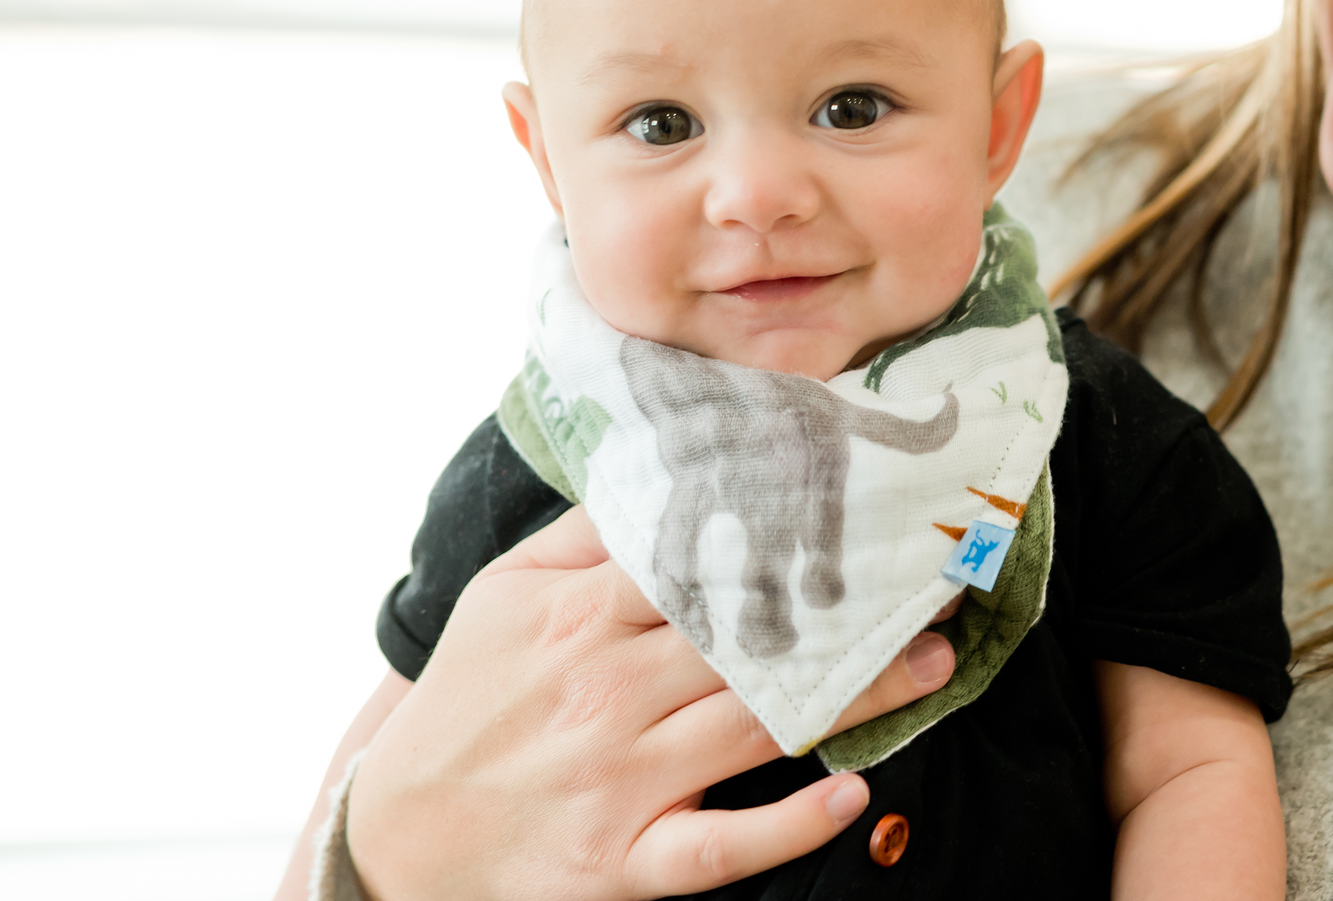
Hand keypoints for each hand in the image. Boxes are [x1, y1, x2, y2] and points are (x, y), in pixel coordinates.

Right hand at [345, 506, 957, 900]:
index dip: (790, 529)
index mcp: (574, 616)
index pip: (701, 560)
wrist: (394, 838)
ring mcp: (617, 781)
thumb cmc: (464, 707)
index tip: (871, 509)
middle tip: (938, 582)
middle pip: (748, 638)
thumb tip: (660, 470)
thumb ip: (582, 536)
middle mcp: (602, 691)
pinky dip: (787, 823)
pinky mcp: (623, 863)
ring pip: (755, 725)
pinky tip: (851, 794)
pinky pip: (720, 845)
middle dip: (850, 609)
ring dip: (857, 697)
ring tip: (933, 662)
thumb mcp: (502, 598)